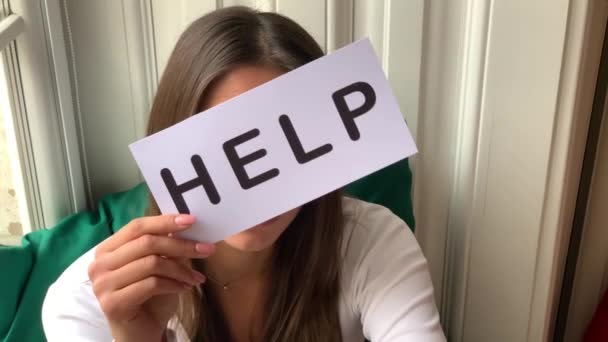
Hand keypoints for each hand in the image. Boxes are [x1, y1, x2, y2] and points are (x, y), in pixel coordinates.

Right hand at [88, 214, 214, 341]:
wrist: (140, 334)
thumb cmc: (149, 298)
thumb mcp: (159, 266)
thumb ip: (165, 246)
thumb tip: (185, 224)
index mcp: (107, 249)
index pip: (137, 226)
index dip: (165, 221)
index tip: (192, 220)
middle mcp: (99, 264)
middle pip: (147, 243)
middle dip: (181, 245)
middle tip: (206, 249)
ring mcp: (103, 285)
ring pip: (152, 263)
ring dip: (181, 269)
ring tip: (195, 277)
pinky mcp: (112, 304)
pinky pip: (151, 284)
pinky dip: (174, 284)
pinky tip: (184, 288)